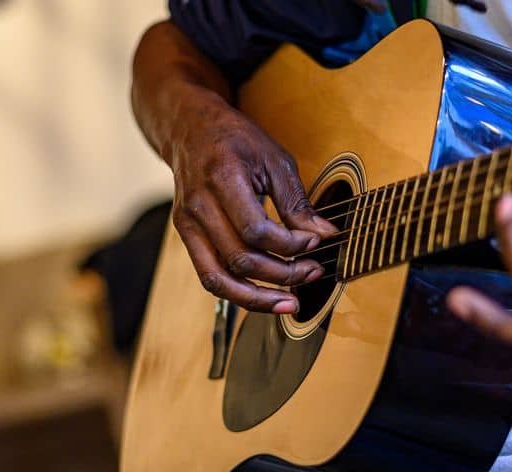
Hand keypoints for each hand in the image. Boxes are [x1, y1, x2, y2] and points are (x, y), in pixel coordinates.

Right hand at [168, 95, 336, 313]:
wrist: (190, 127)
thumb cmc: (236, 140)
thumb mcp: (274, 159)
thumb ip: (297, 201)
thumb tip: (324, 235)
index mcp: (221, 179)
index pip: (256, 230)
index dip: (290, 245)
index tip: (315, 243)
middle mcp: (198, 206)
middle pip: (239, 259)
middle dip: (282, 274)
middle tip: (313, 272)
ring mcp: (187, 224)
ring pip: (219, 279)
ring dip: (257, 298)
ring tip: (290, 304)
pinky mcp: (187, 237)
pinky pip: (209, 277)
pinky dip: (238, 292)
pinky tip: (265, 297)